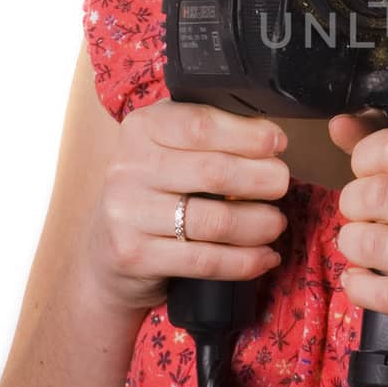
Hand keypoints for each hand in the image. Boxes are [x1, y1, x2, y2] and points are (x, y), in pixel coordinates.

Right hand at [84, 99, 290, 312]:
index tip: (277, 143)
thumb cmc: (153, 189)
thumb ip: (207, 134)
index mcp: (141, 129)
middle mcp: (128, 168)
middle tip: (282, 184)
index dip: (250, 135)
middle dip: (264, 179)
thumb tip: (270, 137)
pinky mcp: (135, 256)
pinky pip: (205, 261)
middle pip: (216, 172)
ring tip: (276, 223)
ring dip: (261, 223)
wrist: (105, 248)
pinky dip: (245, 261)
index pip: (202, 125)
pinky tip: (264, 256)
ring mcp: (128, 214)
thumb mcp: (168, 147)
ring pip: (216, 220)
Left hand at [329, 113, 387, 386]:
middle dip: (353, 204)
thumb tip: (341, 123)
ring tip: (363, 247)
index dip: (367, 157)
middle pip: (380, 193)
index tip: (367, 173)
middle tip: (361, 215)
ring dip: (353, 244)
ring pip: (373, 243)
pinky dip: (358, 285)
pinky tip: (366, 280)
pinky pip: (379, 291)